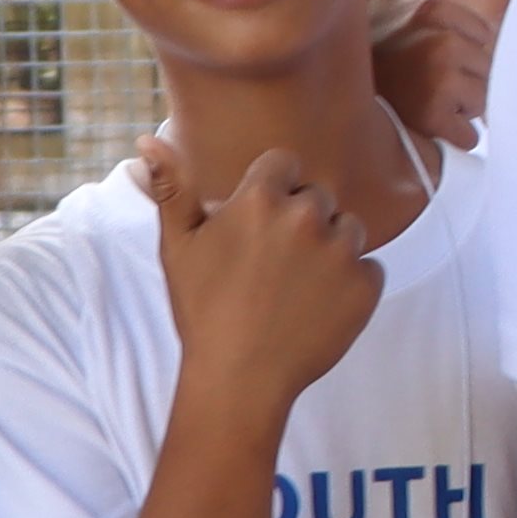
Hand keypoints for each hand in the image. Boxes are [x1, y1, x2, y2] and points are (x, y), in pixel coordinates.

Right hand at [140, 127, 383, 414]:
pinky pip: (369, 268)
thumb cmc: (203, 312)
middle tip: (273, 267)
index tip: (258, 226)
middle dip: (300, 222)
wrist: (239, 380)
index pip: (283, 163)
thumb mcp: (178, 247)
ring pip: (349, 229)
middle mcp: (306, 216)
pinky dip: (351, 285)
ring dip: (331, 249)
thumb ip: (171, 187)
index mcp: (260, 199)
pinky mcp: (366, 285)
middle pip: (317, 197)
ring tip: (297, 287)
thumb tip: (147, 137)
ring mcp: (341, 251)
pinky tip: (318, 307)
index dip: (271, 192)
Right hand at [369, 0, 497, 157]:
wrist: (317, 80)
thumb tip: (493, 35)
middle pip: (487, 67)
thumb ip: (437, 20)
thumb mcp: (397, 14)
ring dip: (459, 109)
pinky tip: (424, 126)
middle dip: (465, 80)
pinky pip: (468, 135)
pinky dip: (452, 138)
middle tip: (425, 85)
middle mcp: (440, 40)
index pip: (484, 35)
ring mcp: (439, 76)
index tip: (435, 60)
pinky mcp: (433, 114)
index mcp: (434, 10)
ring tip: (422, 102)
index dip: (464, 52)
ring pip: (482, 101)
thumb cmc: (361, 53)